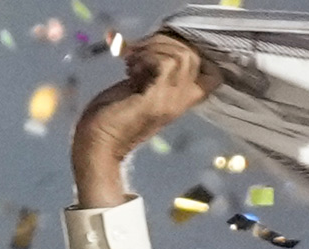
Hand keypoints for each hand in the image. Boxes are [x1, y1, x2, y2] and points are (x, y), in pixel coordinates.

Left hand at [72, 34, 220, 207]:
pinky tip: (130, 70)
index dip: (187, 52)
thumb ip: (155, 73)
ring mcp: (170, 102)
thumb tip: (157, 44)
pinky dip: (147, 57)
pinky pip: (166, 63)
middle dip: (164, 43)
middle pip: (195, 55)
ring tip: (132, 62)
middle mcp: (181, 102)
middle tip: (137, 54)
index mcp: (181, 100)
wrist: (96, 144)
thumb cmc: (111, 116)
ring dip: (154, 49)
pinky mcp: (154, 101)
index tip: (156, 54)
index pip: (212, 73)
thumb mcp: (140, 89)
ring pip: (183, 56)